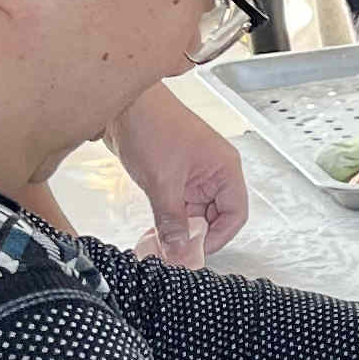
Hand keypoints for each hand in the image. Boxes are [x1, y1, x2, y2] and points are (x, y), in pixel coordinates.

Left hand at [112, 82, 249, 264]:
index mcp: (224, 168)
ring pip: (194, 214)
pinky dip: (168, 221)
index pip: (235, 214)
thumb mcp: (163, 182)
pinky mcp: (174, 176)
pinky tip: (154, 233)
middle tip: (174, 255)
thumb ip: (171, 221)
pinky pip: (178, 206)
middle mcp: (213, 172)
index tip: (196, 253)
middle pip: (215, 217)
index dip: (219, 238)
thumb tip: (178, 251)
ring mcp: (193, 174)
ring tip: (160, 246)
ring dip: (179, 231)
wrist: (123, 104)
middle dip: (196, 238)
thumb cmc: (152, 126)